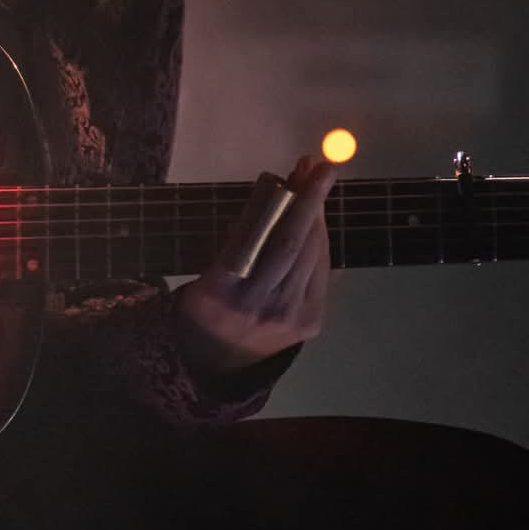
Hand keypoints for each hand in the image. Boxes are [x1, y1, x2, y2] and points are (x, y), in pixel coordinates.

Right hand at [175, 153, 337, 375]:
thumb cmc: (207, 303)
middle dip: (310, 200)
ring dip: (318, 217)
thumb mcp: (206, 270)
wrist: (218, 362)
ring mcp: (290, 318)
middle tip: (321, 167)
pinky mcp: (312, 323)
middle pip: (292, 243)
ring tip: (317, 184)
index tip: (301, 170)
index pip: (257, 236)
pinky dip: (321, 243)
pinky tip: (317, 222)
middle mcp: (259, 306)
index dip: (284, 201)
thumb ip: (240, 236)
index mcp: (221, 289)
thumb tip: (278, 189)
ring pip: (313, 255)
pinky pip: (322, 272)